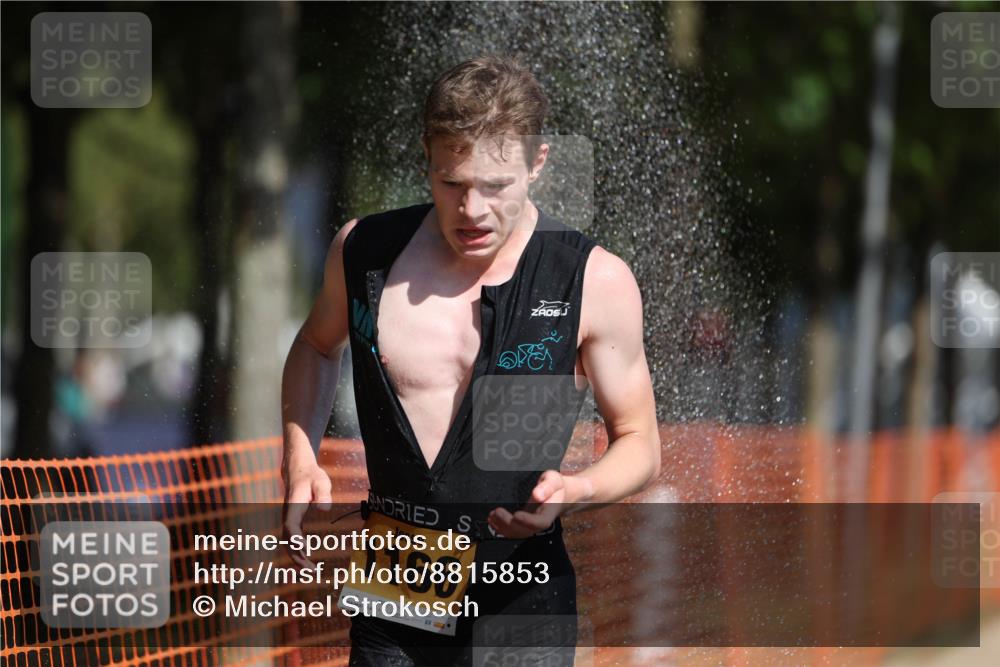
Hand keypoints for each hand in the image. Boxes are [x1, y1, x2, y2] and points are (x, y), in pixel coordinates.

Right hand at [281, 448, 331, 567]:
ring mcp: (288, 520)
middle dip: (297, 556)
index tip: (304, 550)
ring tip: (311, 571)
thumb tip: (325, 508)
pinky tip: (307, 561)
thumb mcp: (321, 481)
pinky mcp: (292, 523)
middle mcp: (287, 515)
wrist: (298, 470)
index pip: (291, 525)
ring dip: (297, 558)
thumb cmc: (311, 476)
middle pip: (287, 540)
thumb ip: (323, 494)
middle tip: (311, 570)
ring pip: (288, 543)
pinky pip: (291, 541)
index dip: (296, 538)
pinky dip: (297, 553)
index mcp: (294, 505)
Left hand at [487, 470, 565, 538]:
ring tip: (491, 516)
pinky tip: (492, 520)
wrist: (557, 494)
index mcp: (550, 512)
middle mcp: (540, 521)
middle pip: (526, 531)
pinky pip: (513, 532)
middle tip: (497, 512)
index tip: (516, 515)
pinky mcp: (523, 524)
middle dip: (510, 524)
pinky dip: (501, 528)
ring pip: (517, 533)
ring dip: (502, 528)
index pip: (541, 522)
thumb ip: (548, 486)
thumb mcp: (554, 480)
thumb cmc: (555, 486)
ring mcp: (531, 524)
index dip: (528, 521)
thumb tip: (537, 495)